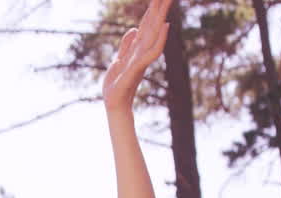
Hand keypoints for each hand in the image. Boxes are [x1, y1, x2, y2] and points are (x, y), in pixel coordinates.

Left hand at [102, 0, 172, 114]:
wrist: (113, 104)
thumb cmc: (116, 84)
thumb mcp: (119, 60)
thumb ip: (126, 45)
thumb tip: (134, 29)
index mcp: (137, 47)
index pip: (147, 24)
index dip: (152, 9)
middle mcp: (142, 50)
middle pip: (153, 24)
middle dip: (160, 7)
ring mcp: (142, 58)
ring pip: (155, 33)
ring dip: (161, 16)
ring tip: (168, 0)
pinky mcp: (138, 67)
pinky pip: (152, 51)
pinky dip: (159, 38)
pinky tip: (165, 25)